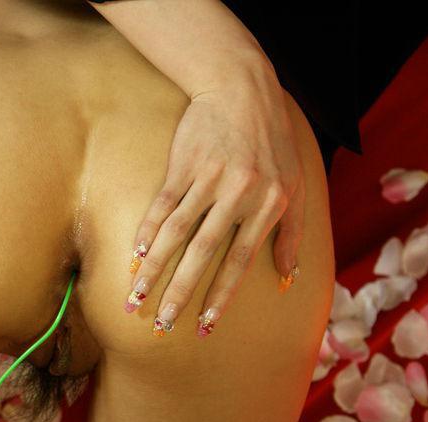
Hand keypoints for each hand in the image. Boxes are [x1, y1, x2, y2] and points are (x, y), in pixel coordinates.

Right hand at [125, 64, 304, 338]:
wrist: (242, 88)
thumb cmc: (272, 142)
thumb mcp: (294, 185)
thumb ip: (291, 233)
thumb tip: (287, 280)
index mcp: (268, 204)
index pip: (239, 261)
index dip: (220, 296)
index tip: (204, 326)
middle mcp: (239, 194)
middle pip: (203, 253)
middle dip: (180, 292)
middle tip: (161, 325)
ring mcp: (208, 178)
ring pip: (176, 233)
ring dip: (153, 269)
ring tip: (135, 297)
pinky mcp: (184, 164)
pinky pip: (162, 205)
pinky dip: (146, 231)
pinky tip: (133, 257)